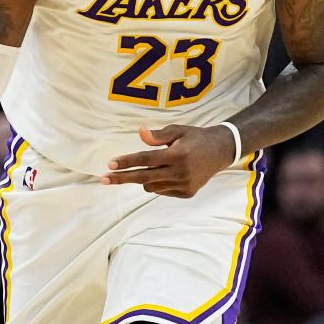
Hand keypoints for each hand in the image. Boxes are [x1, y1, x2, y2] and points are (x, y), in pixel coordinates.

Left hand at [100, 124, 237, 197]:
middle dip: (122, 178)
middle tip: (103, 179)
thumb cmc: (195, 137)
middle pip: (143, 178)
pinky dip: (158, 183)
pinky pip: (162, 191)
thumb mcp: (178, 130)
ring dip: (144, 178)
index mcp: (177, 154)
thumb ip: (158, 135)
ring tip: (154, 166)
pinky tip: (168, 173)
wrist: (220, 152)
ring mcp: (184, 185)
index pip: (146, 160)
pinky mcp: (187, 193)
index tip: (110, 164)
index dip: (127, 162)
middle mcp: (180, 172)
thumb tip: (139, 133)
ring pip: (151, 186)